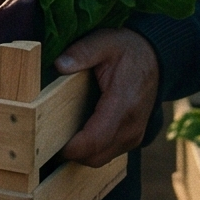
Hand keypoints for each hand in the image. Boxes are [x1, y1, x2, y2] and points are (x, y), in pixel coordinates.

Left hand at [55, 27, 160, 166]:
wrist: (155, 58)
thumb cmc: (126, 50)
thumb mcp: (103, 42)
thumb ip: (82, 52)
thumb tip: (59, 65)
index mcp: (123, 104)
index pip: (96, 138)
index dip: (72, 147)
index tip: (48, 141)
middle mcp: (132, 126)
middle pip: (97, 155)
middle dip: (71, 152)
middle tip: (45, 137)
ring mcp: (134, 134)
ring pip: (102, 157)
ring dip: (81, 152)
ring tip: (58, 134)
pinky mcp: (133, 137)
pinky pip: (109, 152)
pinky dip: (91, 149)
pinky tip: (76, 132)